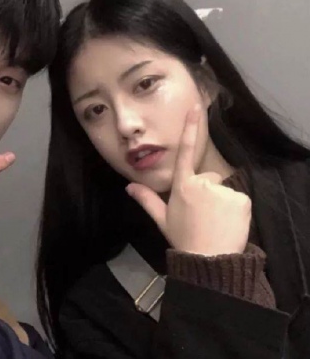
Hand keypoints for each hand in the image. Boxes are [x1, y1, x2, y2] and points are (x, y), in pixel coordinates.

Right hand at [126, 106, 250, 255]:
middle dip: (206, 191)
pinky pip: (237, 198)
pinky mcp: (241, 199)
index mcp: (182, 186)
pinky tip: (228, 222)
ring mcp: (223, 191)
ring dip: (220, 200)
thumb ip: (147, 199)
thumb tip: (128, 186)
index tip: (194, 108)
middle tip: (202, 213)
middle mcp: (202, 183)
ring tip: (215, 220)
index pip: (185, 152)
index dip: (189, 129)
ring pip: (222, 189)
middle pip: (207, 178)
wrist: (209, 261)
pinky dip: (234, 208)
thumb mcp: (162, 219)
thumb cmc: (183, 238)